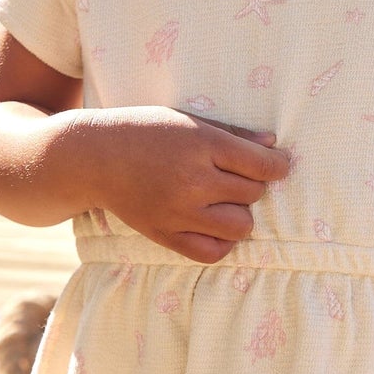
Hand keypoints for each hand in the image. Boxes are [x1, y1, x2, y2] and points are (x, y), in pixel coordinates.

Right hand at [76, 107, 290, 263]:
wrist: (94, 158)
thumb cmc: (144, 131)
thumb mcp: (188, 121)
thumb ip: (233, 133)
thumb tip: (273, 144)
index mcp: (202, 145)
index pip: (262, 165)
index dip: (278, 165)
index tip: (277, 165)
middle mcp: (194, 180)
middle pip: (253, 193)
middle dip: (252, 185)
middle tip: (234, 177)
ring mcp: (180, 211)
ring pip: (241, 226)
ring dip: (240, 214)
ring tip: (225, 202)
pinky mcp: (165, 234)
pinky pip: (212, 252)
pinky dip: (222, 242)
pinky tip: (214, 226)